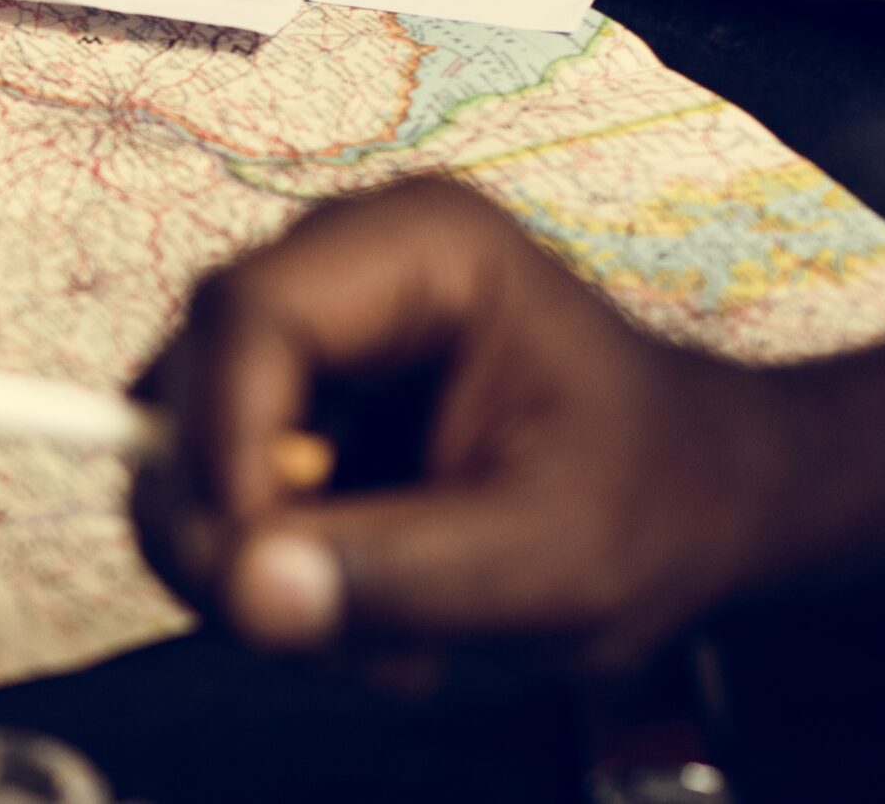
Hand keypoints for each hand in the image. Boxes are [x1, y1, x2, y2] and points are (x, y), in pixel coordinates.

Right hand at [135, 178, 799, 672]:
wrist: (697, 498)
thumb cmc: (654, 505)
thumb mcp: (550, 563)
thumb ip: (398, 576)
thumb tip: (240, 593)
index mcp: (420, 247)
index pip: (248, 315)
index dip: (219, 446)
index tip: (252, 579)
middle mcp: (340, 261)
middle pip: (193, 376)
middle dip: (236, 526)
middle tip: (325, 637)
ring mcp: (309, 325)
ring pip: (187, 442)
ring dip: (254, 562)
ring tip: (383, 635)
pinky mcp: (289, 391)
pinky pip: (212, 479)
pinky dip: (268, 565)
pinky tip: (367, 603)